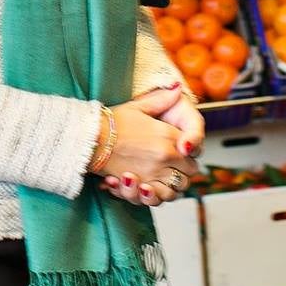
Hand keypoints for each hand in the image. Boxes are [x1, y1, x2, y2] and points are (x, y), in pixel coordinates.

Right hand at [98, 86, 197, 206]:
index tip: (180, 152)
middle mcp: (166, 156)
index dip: (189, 153)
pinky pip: (161, 197)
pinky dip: (159, 195)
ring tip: (162, 178)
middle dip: (184, 170)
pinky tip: (150, 187)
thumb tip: (177, 88)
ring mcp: (155, 173)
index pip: (194, 150)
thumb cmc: (112, 123)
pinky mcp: (141, 186)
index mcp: (169, 136)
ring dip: (173, 184)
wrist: (90, 139)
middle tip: (173, 166)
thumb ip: (162, 99)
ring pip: (179, 187)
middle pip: (190, 170)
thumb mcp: (139, 106)